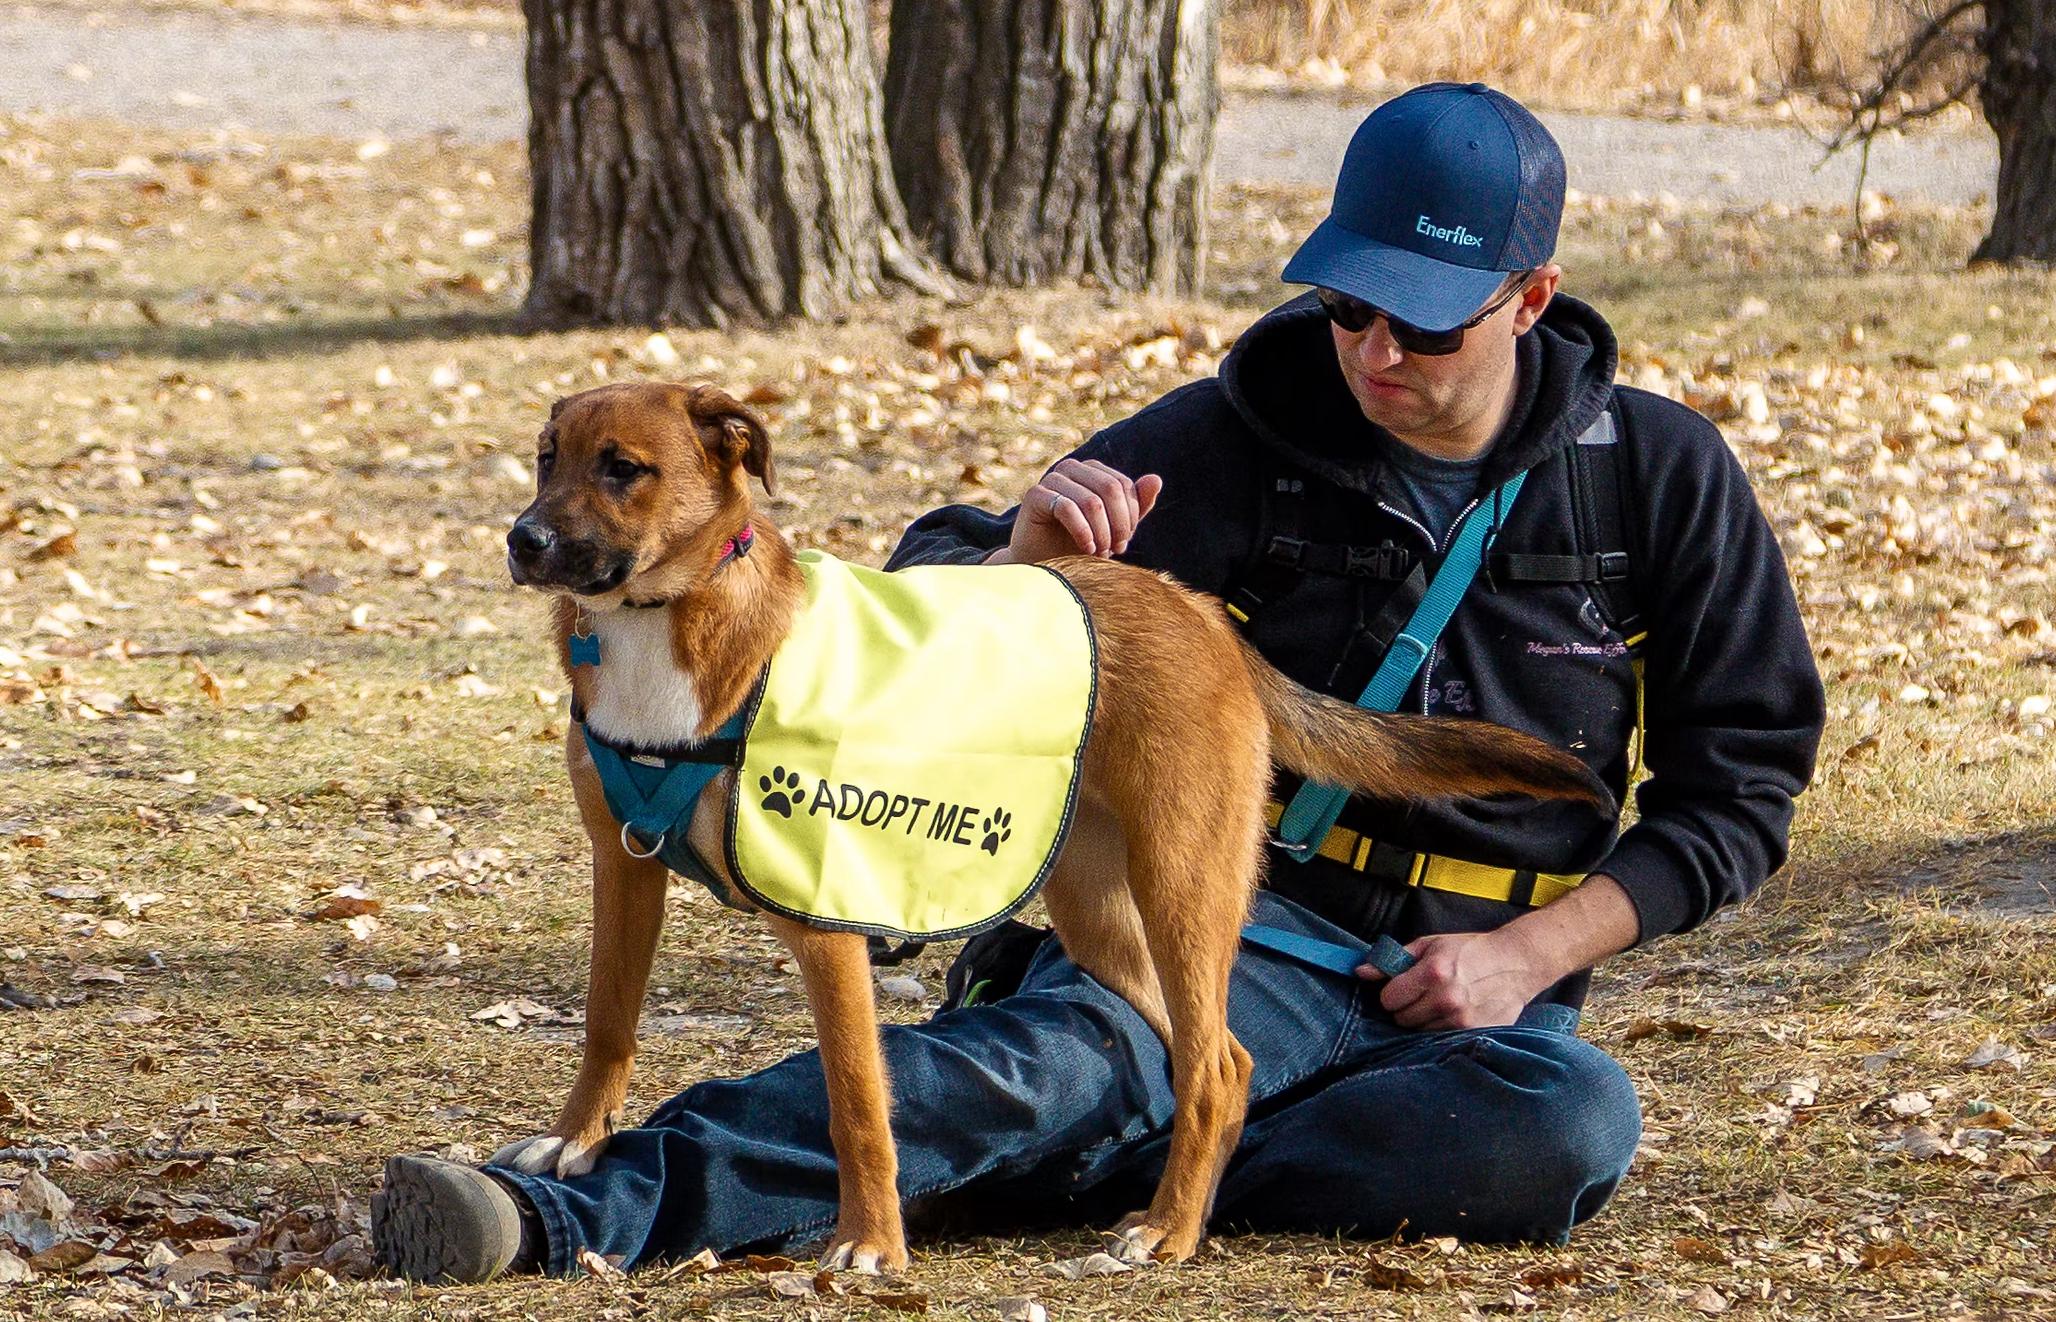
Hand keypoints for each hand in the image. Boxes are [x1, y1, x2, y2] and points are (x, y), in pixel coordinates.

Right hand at [990, 459, 1161, 563]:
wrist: (1041, 565)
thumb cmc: (1076, 545)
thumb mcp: (1113, 528)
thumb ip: (1135, 506)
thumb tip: (1156, 479)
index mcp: (1091, 470)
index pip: (1123, 485)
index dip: (1130, 516)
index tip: (1124, 543)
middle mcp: (1071, 468)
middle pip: (1110, 489)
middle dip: (1118, 524)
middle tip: (1115, 550)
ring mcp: (1051, 479)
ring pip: (1091, 501)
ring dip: (1101, 533)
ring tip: (1100, 553)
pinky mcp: (1035, 495)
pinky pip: (1067, 508)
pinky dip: (1082, 532)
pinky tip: (1086, 549)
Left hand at [1358, 930, 1546, 1030]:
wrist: (1516, 963)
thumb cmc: (1469, 950)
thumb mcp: (1429, 944)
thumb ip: (1393, 959)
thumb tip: (1360, 972)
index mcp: (1432, 973)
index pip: (1388, 999)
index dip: (1392, 993)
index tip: (1402, 988)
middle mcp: (1446, 999)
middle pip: (1402, 1020)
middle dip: (1406, 1008)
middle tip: (1422, 996)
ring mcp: (1461, 1020)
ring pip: (1420, 1032)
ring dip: (1424, 1021)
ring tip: (1440, 1004)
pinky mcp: (1474, 1033)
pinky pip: (1441, 1040)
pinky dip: (1441, 1030)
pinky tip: (1451, 1015)